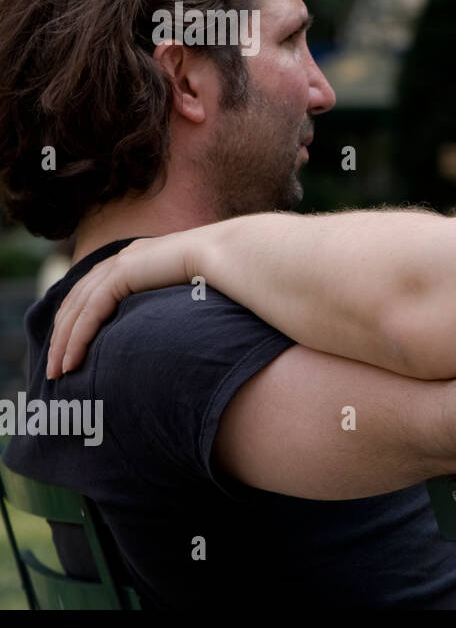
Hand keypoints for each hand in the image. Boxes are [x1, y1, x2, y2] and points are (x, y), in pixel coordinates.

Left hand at [47, 229, 207, 377]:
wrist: (230, 255)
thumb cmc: (221, 277)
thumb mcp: (188, 292)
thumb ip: (171, 303)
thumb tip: (176, 331)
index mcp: (136, 260)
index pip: (92, 293)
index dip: (76, 322)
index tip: (70, 351)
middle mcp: (122, 259)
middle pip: (76, 302)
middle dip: (61, 337)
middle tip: (54, 369)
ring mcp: (120, 263)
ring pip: (77, 309)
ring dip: (63, 343)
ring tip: (57, 372)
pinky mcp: (122, 273)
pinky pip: (90, 312)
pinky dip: (77, 339)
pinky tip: (72, 361)